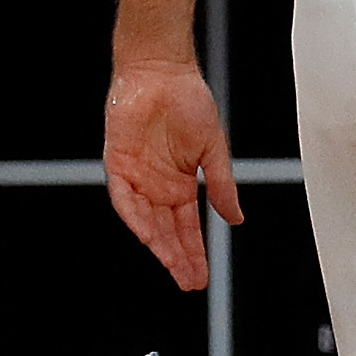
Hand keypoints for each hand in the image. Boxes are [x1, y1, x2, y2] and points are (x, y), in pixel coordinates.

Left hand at [104, 58, 243, 290]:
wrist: (162, 72)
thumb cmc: (189, 102)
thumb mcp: (213, 149)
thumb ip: (222, 185)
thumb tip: (237, 218)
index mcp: (181, 184)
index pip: (187, 227)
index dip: (195, 252)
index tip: (203, 276)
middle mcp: (157, 187)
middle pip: (167, 232)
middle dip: (178, 258)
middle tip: (189, 282)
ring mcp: (137, 178)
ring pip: (146, 222)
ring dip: (159, 245)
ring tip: (172, 266)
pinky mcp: (118, 165)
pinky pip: (124, 199)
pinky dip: (135, 217)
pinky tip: (148, 235)